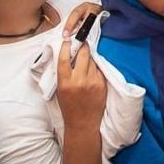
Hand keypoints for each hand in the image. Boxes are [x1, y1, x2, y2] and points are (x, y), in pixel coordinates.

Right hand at [57, 5, 106, 131]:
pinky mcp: (102, 84)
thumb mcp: (60, 90)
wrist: (83, 124)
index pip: (64, 58)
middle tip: (82, 43)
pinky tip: (92, 73)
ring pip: (93, 60)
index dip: (66, 46)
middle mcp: (79, 81)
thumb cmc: (69, 106)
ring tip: (86, 62)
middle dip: (83, 46)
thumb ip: (64, 73)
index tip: (67, 40)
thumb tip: (68, 54)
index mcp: (65, 82)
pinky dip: (96, 68)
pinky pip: (99, 69)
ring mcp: (93, 82)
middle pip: (83, 54)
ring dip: (89, 58)